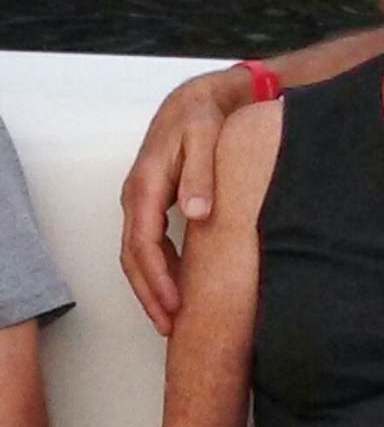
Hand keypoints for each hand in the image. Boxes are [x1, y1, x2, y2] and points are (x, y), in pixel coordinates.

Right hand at [120, 69, 245, 332]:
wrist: (198, 99)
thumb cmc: (203, 118)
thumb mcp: (207, 140)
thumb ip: (202, 176)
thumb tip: (198, 214)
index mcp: (146, 185)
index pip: (144, 244)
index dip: (157, 279)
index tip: (175, 307)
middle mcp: (136, 195)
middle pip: (133, 258)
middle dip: (150, 295)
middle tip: (170, 327)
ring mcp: (141, 200)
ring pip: (137, 254)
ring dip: (151, 288)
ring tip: (172, 319)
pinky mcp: (152, 202)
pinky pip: (148, 244)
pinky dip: (159, 269)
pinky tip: (179, 288)